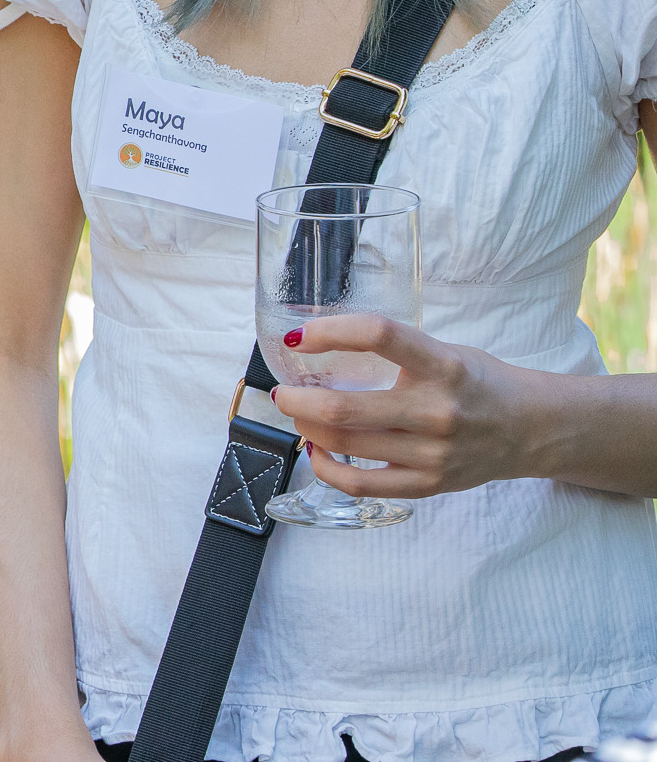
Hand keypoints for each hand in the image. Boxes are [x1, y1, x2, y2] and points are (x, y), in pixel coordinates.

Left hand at [270, 314, 532, 497]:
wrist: (533, 428)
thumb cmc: (479, 383)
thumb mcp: (444, 351)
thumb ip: (394, 351)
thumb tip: (321, 345)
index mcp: (443, 366)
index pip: (379, 336)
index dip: (330, 332)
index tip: (298, 337)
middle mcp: (438, 411)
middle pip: (345, 409)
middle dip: (297, 400)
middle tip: (283, 391)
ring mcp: (434, 453)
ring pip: (346, 445)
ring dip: (306, 429)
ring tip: (298, 416)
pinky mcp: (429, 484)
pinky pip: (363, 484)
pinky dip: (327, 470)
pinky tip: (316, 453)